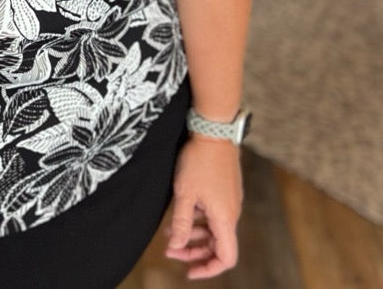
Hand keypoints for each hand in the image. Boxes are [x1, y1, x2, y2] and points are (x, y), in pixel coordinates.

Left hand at [164, 136, 242, 279]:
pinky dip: (198, 219)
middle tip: (171, 252)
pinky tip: (181, 213)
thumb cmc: (199, 160)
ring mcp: (229, 201)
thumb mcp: (184, 193)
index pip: (226, 258)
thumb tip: (176, 248)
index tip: (189, 271)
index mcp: (225, 219)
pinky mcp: (225, 189)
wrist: (214, 129)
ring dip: (194, 234)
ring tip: (170, 233)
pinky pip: (214, 214)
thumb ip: (181, 223)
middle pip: (218, 245)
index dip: (209, 269)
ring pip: (214, 229)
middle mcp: (231, 213)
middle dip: (194, 252)